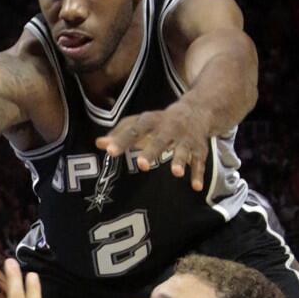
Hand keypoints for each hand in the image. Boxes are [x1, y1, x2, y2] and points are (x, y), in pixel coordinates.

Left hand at [95, 102, 209, 191]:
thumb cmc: (159, 121)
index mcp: (151, 121)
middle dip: (152, 151)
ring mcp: (186, 138)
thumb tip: (99, 143)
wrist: (197, 111)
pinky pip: (199, 161)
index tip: (110, 151)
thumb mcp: (140, 123)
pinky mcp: (199, 148)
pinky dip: (198, 173)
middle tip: (142, 165)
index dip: (121, 140)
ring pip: (183, 149)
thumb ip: (120, 134)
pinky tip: (196, 186)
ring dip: (180, 160)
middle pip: (160, 139)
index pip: (133, 130)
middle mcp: (169, 127)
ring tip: (176, 172)